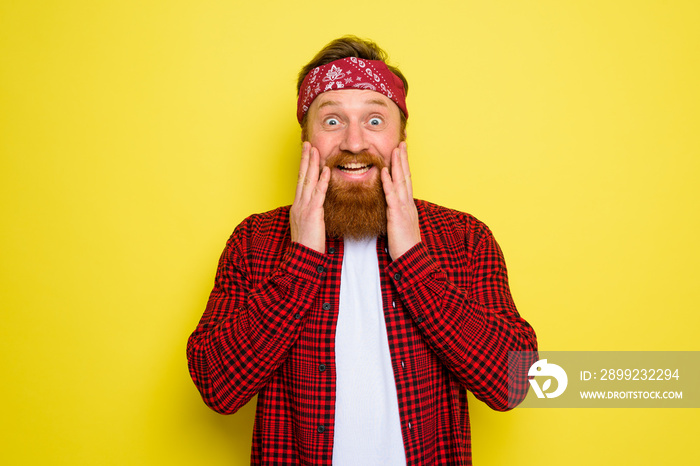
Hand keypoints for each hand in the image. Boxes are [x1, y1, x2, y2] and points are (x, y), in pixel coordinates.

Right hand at [289, 142, 329, 253]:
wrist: (302, 257)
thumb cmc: (307, 244)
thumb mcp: (308, 225)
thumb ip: (312, 212)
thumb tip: (317, 206)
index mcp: (297, 206)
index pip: (300, 182)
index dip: (303, 167)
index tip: (306, 154)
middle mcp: (298, 203)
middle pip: (302, 176)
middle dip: (305, 159)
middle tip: (307, 144)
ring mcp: (304, 207)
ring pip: (308, 181)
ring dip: (312, 164)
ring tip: (314, 149)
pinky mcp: (312, 213)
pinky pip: (318, 194)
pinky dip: (322, 180)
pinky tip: (326, 170)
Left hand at [381, 141, 420, 259]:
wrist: (411, 258)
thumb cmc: (404, 245)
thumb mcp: (400, 226)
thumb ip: (397, 215)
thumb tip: (392, 209)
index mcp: (408, 206)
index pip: (406, 182)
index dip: (404, 167)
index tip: (402, 154)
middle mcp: (407, 203)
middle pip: (406, 176)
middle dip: (403, 159)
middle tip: (401, 143)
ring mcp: (403, 208)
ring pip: (400, 181)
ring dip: (397, 164)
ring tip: (395, 149)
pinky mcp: (396, 215)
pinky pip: (391, 195)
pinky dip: (387, 182)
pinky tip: (383, 170)